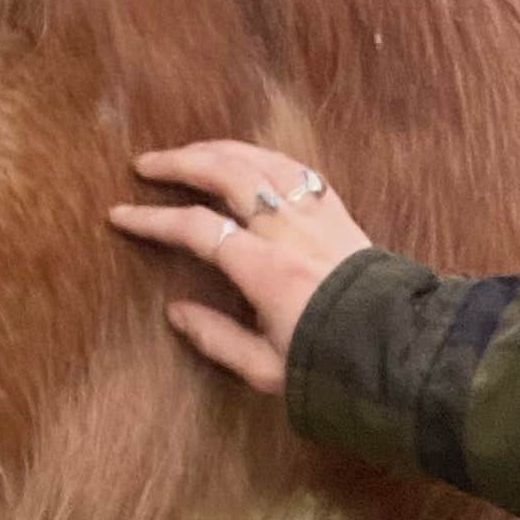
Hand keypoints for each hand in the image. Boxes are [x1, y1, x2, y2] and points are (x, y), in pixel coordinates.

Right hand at [109, 142, 375, 394]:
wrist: (398, 350)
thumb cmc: (331, 363)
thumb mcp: (266, 369)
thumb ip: (216, 339)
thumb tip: (175, 311)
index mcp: (267, 270)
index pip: (198, 228)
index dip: (154, 220)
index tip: (121, 215)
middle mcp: (291, 232)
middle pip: (229, 174)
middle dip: (181, 162)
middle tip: (146, 164)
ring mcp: (318, 215)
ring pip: (263, 160)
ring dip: (220, 150)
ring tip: (189, 153)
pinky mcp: (339, 212)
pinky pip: (297, 168)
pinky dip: (263, 156)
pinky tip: (246, 158)